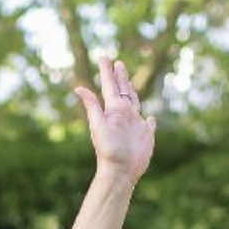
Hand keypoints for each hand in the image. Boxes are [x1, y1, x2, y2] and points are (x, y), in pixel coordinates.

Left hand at [75, 57, 154, 183]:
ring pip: (135, 102)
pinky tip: (150, 118)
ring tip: (128, 83)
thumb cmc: (108, 149)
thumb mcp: (98, 125)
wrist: (120, 171)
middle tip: (118, 63)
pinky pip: (149, 124)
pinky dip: (151, 120)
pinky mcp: (146, 135)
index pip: (110, 86)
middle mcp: (124, 114)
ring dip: (132, 92)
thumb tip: (78, 87)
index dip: (107, 71)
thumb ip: (92, 106)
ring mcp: (135, 124)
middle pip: (123, 90)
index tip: (104, 57)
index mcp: (113, 110)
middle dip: (120, 77)